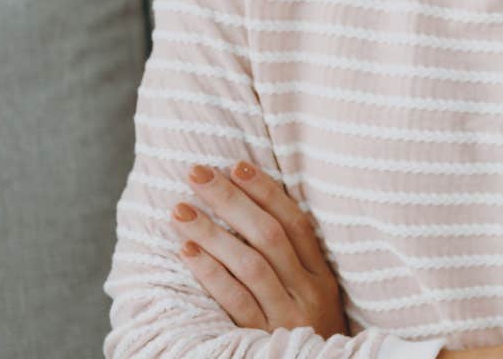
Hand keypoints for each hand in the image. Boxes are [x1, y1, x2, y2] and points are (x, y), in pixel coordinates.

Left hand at [169, 161, 346, 336]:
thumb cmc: (308, 332)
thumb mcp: (316, 296)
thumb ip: (295, 262)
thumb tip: (255, 213)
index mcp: (322, 276)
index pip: (296, 223)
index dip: (267, 192)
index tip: (236, 165)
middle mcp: (308, 291)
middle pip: (269, 236)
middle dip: (232, 201)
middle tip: (198, 174)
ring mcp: (286, 315)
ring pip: (249, 263)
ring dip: (212, 232)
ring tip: (180, 209)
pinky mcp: (263, 336)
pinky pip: (234, 299)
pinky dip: (210, 272)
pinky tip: (186, 249)